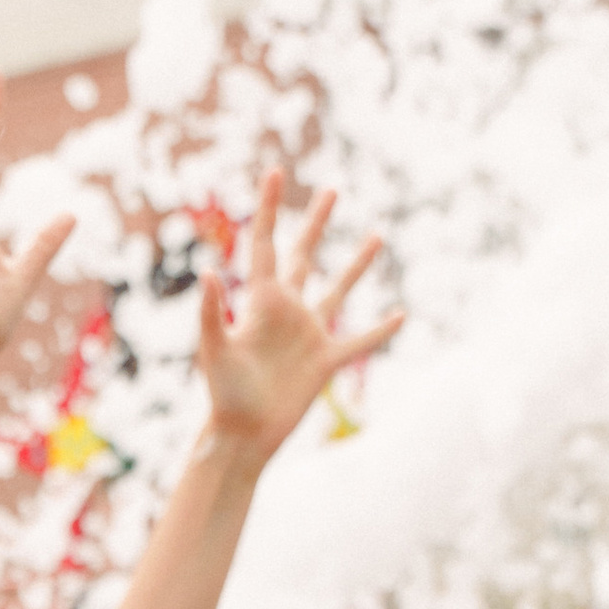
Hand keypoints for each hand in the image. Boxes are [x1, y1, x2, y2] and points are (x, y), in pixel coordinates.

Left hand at [197, 174, 401, 469]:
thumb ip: (210, 312)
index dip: (269, 207)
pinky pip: (360, 342)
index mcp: (261, 301)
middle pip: (305, 255)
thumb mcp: (214, 351)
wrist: (243, 436)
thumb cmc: (223, 396)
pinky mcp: (326, 362)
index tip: (275, 171)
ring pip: (338, 290)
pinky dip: (380, 331)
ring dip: (357, 265)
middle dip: (316, 223)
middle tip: (332, 190)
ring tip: (377, 235)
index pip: (266, 243)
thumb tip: (208, 271)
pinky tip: (400, 316)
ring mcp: (309, 334)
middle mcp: (287, 310)